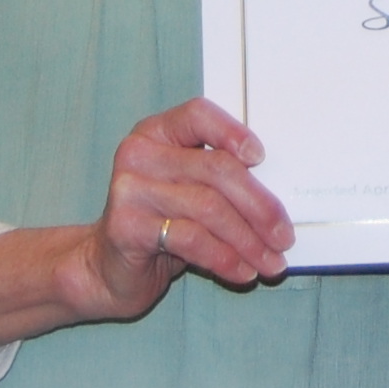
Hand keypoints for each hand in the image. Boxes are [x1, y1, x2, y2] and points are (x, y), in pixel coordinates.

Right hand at [72, 98, 291, 317]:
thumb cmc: (158, 225)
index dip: (232, 132)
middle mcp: (139, 154)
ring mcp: (130, 189)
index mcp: (157, 133)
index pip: (198, 115)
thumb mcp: (188, 192)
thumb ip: (218, 180)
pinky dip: (225, 258)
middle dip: (259, 206)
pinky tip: (243, 272)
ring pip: (209, 208)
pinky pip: (191, 239)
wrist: (104, 268)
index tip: (262, 158)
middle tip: (284, 236)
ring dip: (249, 240)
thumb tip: (276, 203)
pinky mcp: (127, 227)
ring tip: (271, 262)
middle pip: (215, 169)